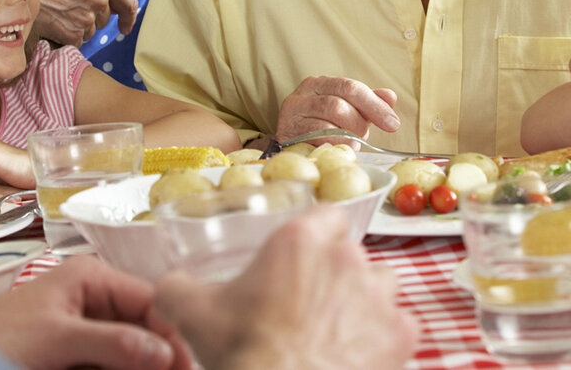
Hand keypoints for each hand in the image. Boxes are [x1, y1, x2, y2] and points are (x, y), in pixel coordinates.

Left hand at [0, 256, 191, 369]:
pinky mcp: (76, 354)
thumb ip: (112, 343)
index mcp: (92, 278)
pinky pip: (111, 362)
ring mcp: (86, 328)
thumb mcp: (57, 339)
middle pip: (145, 326)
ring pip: (131, 349)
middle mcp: (95, 298)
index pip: (150, 299)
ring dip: (144, 364)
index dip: (173, 332)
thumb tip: (166, 353)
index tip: (191, 364)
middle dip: (162, 354)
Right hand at [26, 0, 138, 45]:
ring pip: (90, 32)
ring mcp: (87, 18)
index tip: (125, 27)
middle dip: (91, 18)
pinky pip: (77, 41)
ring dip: (78, 27)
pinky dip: (66, 37)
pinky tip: (55, 23)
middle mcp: (100, 0)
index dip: (129, 18)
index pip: (128, 3)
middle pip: (103, 20)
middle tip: (69, 8)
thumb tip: (111, 7)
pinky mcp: (74, 33)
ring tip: (59, 13)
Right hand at [154, 204, 416, 369]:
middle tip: (311, 306)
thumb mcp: (194, 313)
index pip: (327, 216)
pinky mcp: (401, 333)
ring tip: (338, 329)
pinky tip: (358, 354)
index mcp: (302, 241)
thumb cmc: (243, 351)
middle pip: (352, 254)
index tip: (307, 255)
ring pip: (382, 286)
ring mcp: (379, 296)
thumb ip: (178, 289)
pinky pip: (400, 325)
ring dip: (365, 302)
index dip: (319, 235)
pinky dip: (383, 338)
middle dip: (336, 276)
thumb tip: (169, 286)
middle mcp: (347, 258)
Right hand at [275, 77, 399, 141]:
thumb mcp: (349, 110)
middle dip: (358, 123)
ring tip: (353, 143)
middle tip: (364, 136)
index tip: (393, 124)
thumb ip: (368, 103)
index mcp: (321, 82)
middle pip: (339, 104)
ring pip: (328, 122)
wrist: (291, 141)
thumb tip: (390, 97)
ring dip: (347, 136)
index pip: (352, 87)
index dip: (375, 106)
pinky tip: (340, 148)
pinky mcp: (286, 131)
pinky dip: (334, 144)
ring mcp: (293, 112)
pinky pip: (316, 138)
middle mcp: (304, 92)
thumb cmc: (323, 124)